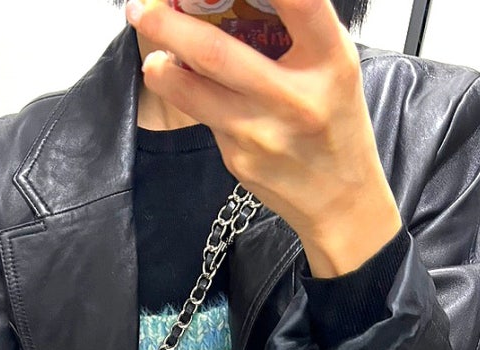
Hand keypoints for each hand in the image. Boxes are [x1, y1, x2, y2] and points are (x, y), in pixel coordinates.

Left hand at [125, 0, 402, 276]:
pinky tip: (188, 87)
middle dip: (168, 26)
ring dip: (161, 70)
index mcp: (331, 62)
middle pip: (217, 53)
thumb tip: (230, 3)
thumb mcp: (335, 66)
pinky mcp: (238, 159)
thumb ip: (297, 29)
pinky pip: (204, 118)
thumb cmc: (334, 122)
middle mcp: (294, 98)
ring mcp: (261, 133)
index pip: (302, 4)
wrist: (339, 199)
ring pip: (193, 92)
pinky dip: (189, 96)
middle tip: (140, 9)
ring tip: (154, 56)